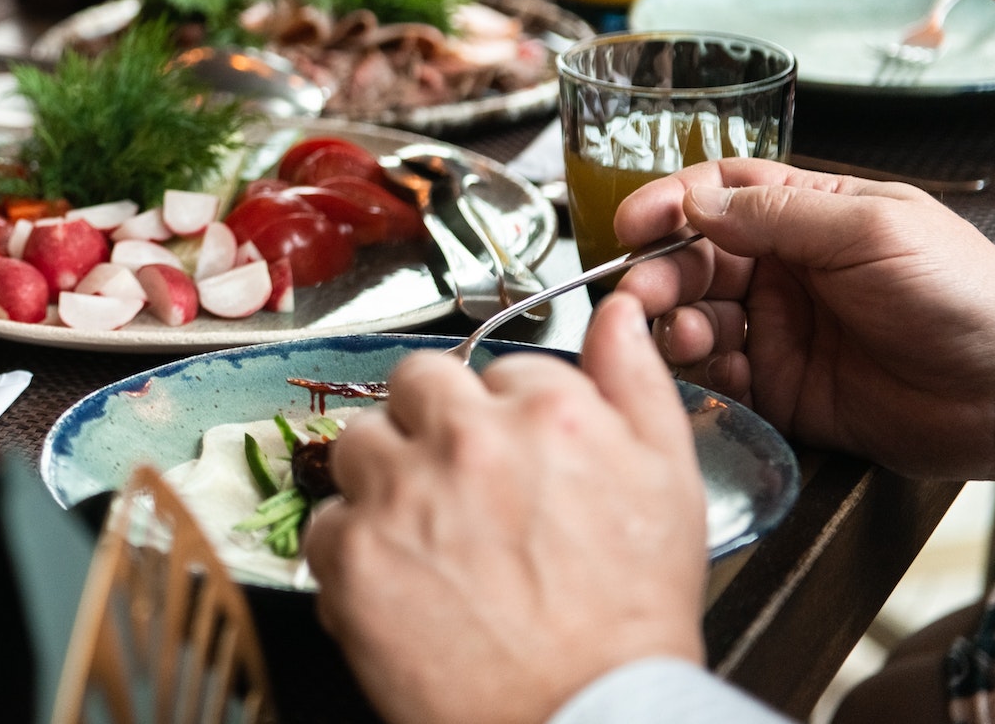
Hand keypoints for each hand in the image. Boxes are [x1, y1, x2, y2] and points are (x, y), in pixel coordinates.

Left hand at [302, 296, 706, 723]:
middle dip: (431, 425)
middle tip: (459, 489)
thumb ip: (634, 382)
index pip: (495, 367)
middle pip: (412, 384)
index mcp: (545, 412)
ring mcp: (401, 497)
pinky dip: (353, 551)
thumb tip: (617, 312)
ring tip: (431, 539)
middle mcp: (465, 442)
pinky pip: (325, 523)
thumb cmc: (629, 616)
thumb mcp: (668, 482)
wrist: (590, 718)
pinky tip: (405, 583)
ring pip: (359, 444)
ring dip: (384, 481)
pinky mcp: (352, 556)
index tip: (512, 457)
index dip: (502, 415)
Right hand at [614, 158, 994, 481]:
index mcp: (811, 218)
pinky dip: (703, 375)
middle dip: (659, 273)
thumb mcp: (872, 229)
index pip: (721, 196)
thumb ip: (779, 213)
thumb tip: (698, 202)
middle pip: (695, 260)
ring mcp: (783, 332)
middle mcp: (788, 272)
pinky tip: (712, 371)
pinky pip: (722, 379)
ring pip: (698, 318)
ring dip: (676, 324)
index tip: (634, 223)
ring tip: (686, 336)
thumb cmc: (967, 296)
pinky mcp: (785, 391)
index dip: (671, 204)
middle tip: (640, 293)